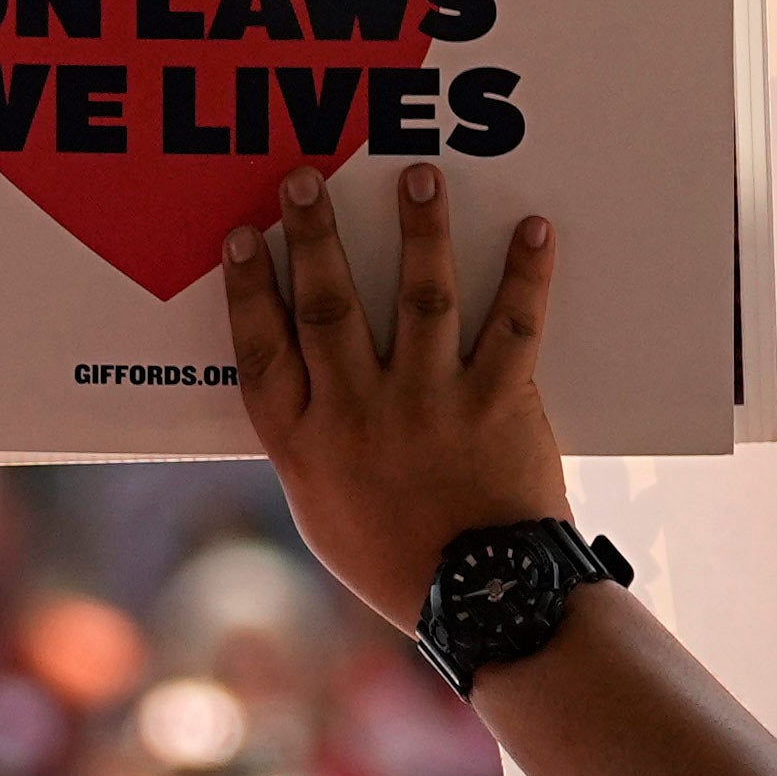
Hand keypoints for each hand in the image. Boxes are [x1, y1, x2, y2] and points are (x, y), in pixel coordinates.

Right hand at [223, 163, 571, 644]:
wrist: (481, 599)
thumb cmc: (396, 564)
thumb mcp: (322, 512)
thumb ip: (312, 446)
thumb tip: (309, 391)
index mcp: (305, 443)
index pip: (262, 348)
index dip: (249, 287)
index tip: (244, 236)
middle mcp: (359, 413)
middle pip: (327, 305)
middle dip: (315, 233)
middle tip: (307, 176)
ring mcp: (429, 403)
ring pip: (419, 297)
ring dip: (418, 230)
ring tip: (418, 176)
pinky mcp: (498, 401)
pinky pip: (513, 325)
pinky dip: (526, 275)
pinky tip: (532, 229)